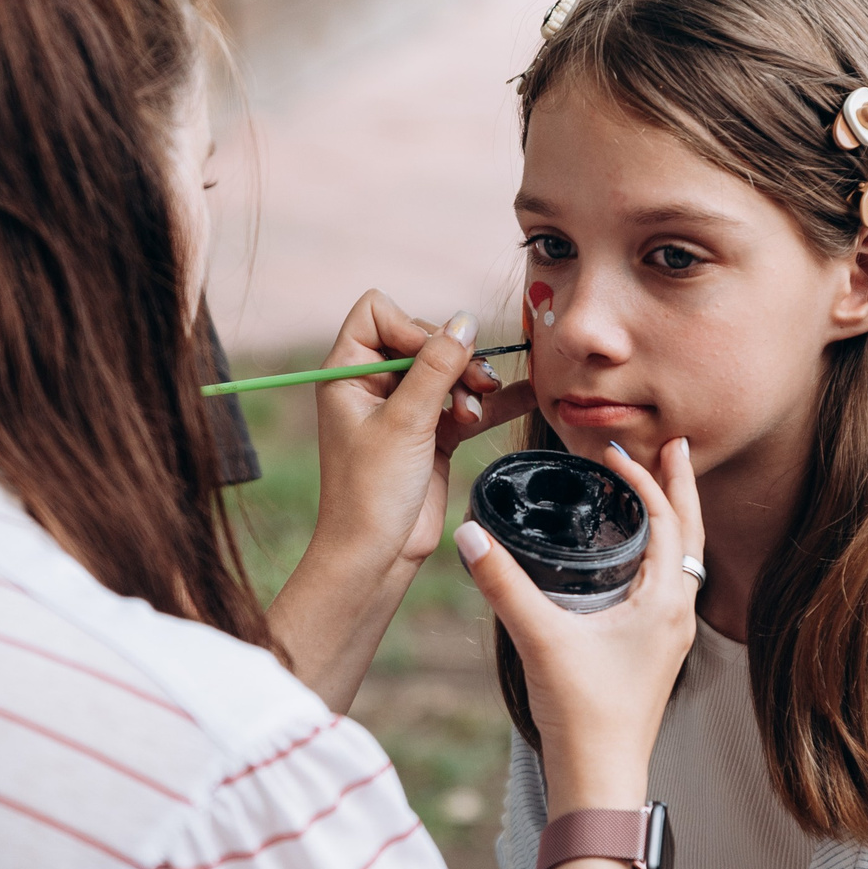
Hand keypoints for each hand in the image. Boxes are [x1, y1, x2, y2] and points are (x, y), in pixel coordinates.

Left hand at [308, 290, 534, 571]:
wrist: (376, 555)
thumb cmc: (372, 491)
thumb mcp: (405, 421)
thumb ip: (436, 366)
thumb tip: (466, 320)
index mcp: (347, 373)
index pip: (378, 313)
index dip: (411, 326)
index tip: (431, 357)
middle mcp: (373, 385)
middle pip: (421, 338)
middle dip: (451, 358)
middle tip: (474, 384)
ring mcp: (403, 409)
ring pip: (447, 370)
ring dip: (469, 382)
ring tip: (476, 408)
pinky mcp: (430, 434)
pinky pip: (463, 403)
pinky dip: (485, 403)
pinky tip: (520, 397)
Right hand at [455, 437, 703, 816]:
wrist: (599, 779)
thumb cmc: (582, 715)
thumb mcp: (538, 638)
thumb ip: (503, 584)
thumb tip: (469, 534)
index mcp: (665, 602)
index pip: (668, 520)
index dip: (645, 478)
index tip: (615, 450)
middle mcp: (678, 615)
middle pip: (691, 534)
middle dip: (681, 487)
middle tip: (676, 445)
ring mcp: (670, 636)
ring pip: (684, 561)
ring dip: (675, 519)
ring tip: (660, 487)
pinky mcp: (655, 652)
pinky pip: (669, 585)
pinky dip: (661, 553)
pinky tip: (635, 555)